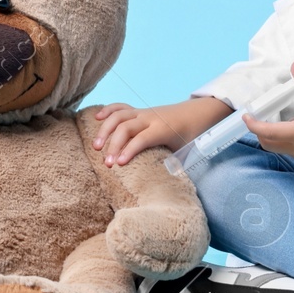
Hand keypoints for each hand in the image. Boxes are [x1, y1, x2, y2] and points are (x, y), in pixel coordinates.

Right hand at [91, 97, 231, 167]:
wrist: (197, 113)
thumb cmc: (191, 134)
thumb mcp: (186, 151)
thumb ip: (174, 165)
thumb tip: (163, 185)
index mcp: (163, 128)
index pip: (142, 138)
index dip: (129, 150)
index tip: (119, 164)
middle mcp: (150, 118)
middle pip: (126, 127)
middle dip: (113, 145)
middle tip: (106, 164)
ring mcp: (143, 112)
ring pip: (119, 115)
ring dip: (105, 130)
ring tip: (95, 147)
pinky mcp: (139, 111)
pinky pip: (120, 107)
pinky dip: (108, 110)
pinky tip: (96, 118)